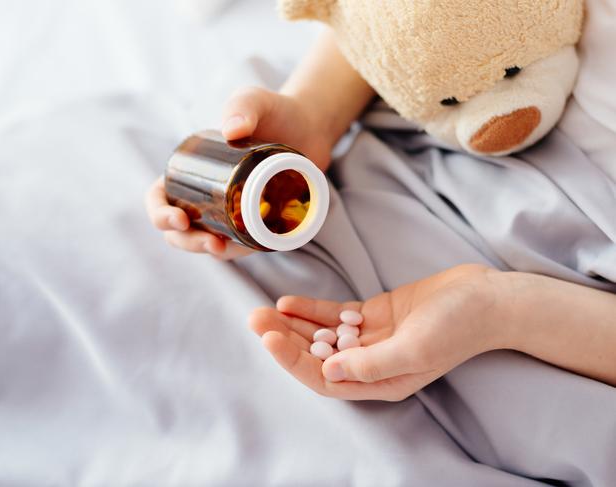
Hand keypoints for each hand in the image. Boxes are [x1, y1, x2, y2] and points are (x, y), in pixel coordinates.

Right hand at [144, 87, 333, 259]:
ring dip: (212, 251)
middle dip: (188, 241)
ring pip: (208, 241)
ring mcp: (229, 211)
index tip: (180, 219)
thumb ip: (243, 106)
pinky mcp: (255, 222)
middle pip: (180, 230)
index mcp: (190, 170)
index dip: (160, 213)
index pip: (159, 198)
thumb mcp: (255, 101)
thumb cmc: (275, 111)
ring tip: (224, 249)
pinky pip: (241, 243)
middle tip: (211, 242)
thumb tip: (231, 131)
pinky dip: (240, 250)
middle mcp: (205, 194)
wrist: (311, 126)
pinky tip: (247, 249)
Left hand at [249, 265, 506, 400]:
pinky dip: (312, 310)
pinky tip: (289, 303)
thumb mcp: (416, 350)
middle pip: (316, 356)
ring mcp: (370, 338)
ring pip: (321, 335)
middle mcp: (370, 364)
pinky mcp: (374, 315)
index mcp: (380, 382)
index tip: (269, 337)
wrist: (485, 300)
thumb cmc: (458, 328)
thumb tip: (328, 371)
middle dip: (283, 339)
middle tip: (255, 319)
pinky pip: (335, 315)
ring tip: (263, 310)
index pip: (324, 378)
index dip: (293, 361)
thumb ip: (372, 364)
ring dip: (292, 324)